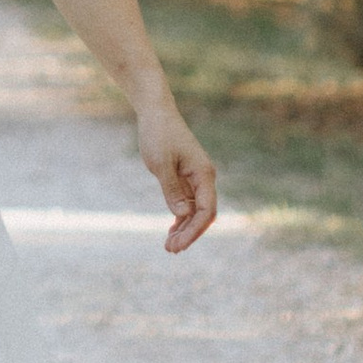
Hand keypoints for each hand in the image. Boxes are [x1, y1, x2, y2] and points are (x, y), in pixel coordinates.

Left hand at [138, 91, 216, 252]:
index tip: (179, 246)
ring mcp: (195, 179)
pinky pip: (187, 203)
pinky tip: (171, 231)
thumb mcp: (161, 163)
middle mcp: (204, 178)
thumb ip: (172, 190)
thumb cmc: (158, 134)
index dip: (194, 231)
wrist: (156, 113)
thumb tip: (182, 215)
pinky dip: (180, 218)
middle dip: (188, 234)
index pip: (206, 211)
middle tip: (170, 250)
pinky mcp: (185, 178)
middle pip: (202, 214)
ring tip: (169, 246)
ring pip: (194, 211)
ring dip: (184, 229)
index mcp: (203, 174)